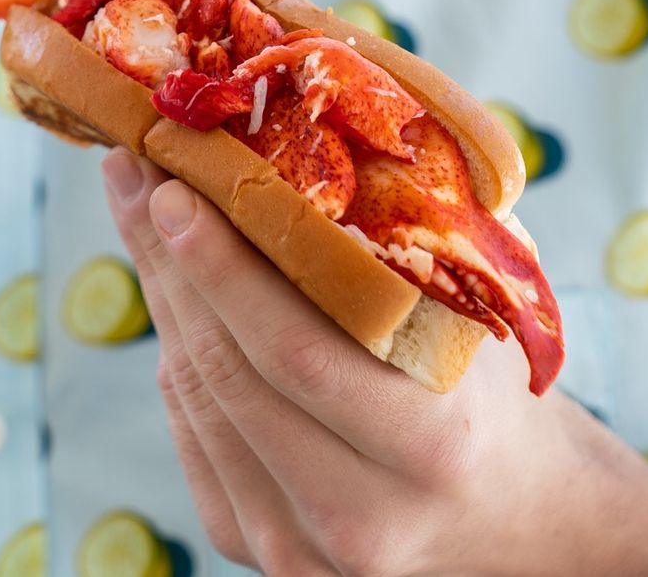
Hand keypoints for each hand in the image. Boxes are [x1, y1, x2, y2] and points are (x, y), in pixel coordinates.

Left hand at [102, 150, 647, 575]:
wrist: (514, 516)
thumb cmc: (488, 385)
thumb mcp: (476, 314)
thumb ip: (412, 234)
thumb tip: (314, 113)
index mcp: (431, 446)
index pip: (294, 352)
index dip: (219, 265)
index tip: (170, 182)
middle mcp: (361, 516)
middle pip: (227, 369)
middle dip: (167, 255)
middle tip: (134, 165)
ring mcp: (302, 549)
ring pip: (197, 398)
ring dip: (160, 291)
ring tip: (138, 202)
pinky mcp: (257, 552)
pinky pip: (192, 433)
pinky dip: (175, 350)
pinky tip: (171, 283)